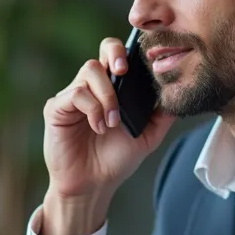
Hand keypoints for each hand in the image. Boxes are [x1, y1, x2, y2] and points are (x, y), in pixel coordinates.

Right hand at [41, 36, 174, 229]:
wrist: (93, 185)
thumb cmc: (116, 159)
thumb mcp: (148, 136)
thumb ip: (162, 115)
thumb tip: (178, 93)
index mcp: (113, 88)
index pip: (120, 55)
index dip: (129, 50)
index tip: (144, 61)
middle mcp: (93, 86)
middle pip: (103, 50)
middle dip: (116, 53)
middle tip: (124, 71)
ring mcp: (73, 95)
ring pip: (90, 70)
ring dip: (107, 95)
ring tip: (113, 122)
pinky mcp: (57, 108)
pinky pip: (76, 94)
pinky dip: (92, 109)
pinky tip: (98, 127)